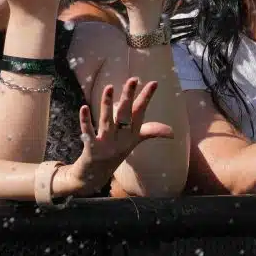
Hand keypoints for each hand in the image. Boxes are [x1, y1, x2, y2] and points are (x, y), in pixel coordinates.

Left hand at [57, 78, 173, 195]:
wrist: (95, 176)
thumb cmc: (116, 153)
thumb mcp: (134, 142)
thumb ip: (150, 132)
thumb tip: (172, 132)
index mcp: (132, 135)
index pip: (140, 113)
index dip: (146, 98)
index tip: (154, 83)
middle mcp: (121, 139)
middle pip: (125, 115)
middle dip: (129, 97)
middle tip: (133, 80)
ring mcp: (107, 145)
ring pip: (107, 122)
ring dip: (107, 105)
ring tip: (109, 87)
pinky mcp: (92, 150)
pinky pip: (88, 133)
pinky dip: (86, 121)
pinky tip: (84, 108)